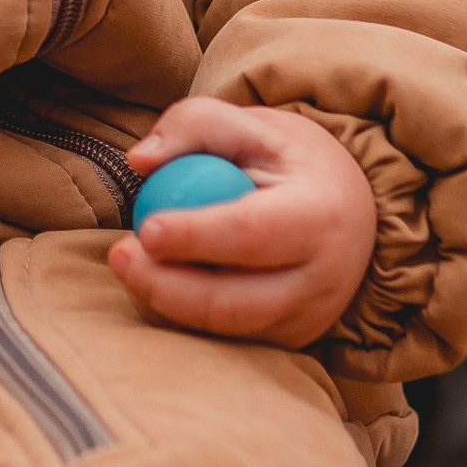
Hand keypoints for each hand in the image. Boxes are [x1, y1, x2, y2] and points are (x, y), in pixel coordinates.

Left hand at [109, 99, 376, 351]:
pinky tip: (157, 283)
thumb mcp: (252, 125)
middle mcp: (322, 279)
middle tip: (119, 256)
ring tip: (128, 265)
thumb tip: (140, 161)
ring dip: (165, 304)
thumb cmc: (289, 163)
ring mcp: (307, 319)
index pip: (252, 235)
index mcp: (320, 216)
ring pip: (224, 329)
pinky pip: (224, 340)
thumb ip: (194, 125)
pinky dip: (181, 316)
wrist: (348, 209)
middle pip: (235, 302)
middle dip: (167, 286)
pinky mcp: (289, 341)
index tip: (145, 228)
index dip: (195, 237)